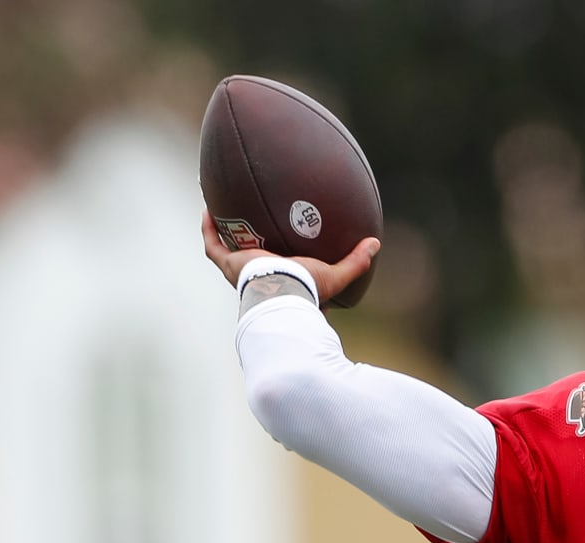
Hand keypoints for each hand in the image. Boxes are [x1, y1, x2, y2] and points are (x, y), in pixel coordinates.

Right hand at [200, 211, 379, 304]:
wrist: (283, 291)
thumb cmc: (307, 289)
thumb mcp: (335, 275)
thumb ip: (355, 262)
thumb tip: (375, 243)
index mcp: (281, 282)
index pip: (280, 274)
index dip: (280, 263)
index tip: (283, 248)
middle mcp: (258, 278)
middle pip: (250, 261)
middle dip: (248, 245)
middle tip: (250, 225)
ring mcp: (239, 271)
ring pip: (226, 251)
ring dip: (223, 233)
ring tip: (222, 212)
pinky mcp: (227, 264)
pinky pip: (212, 244)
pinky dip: (209, 228)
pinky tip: (209, 208)